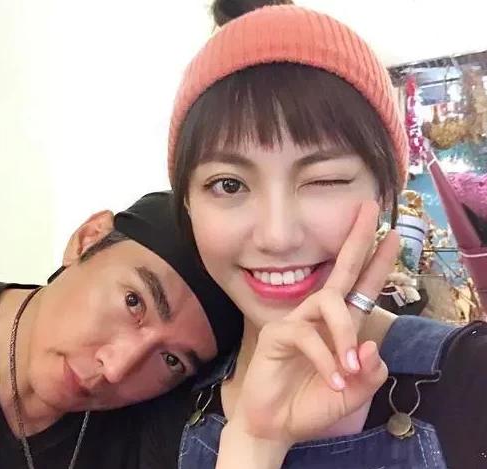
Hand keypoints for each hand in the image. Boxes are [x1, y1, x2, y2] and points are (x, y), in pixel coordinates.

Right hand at [229, 200, 399, 445]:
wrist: (275, 425)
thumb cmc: (311, 405)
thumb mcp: (354, 394)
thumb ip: (371, 374)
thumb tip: (373, 346)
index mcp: (339, 329)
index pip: (360, 289)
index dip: (376, 263)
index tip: (392, 235)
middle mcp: (319, 319)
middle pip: (340, 273)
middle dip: (357, 242)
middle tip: (370, 211)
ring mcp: (297, 323)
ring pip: (328, 303)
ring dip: (344, 334)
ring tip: (351, 366)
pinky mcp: (277, 334)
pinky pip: (307, 335)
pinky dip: (325, 360)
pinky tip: (334, 381)